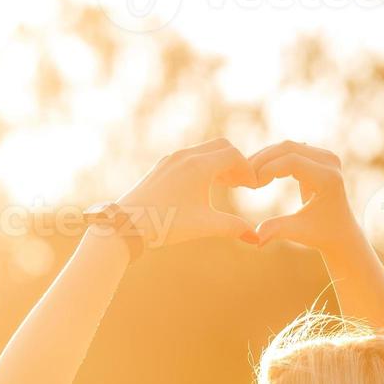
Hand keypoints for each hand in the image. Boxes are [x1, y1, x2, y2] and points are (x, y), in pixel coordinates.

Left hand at [115, 138, 256, 247]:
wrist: (127, 224)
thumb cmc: (166, 224)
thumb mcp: (203, 226)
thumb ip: (232, 227)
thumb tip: (255, 237)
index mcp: (199, 166)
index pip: (233, 155)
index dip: (247, 170)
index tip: (251, 187)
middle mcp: (185, 156)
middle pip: (221, 146)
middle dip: (235, 162)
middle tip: (240, 183)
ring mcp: (171, 159)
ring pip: (203, 150)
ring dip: (218, 163)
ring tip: (224, 186)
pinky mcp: (161, 166)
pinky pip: (188, 157)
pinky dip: (201, 165)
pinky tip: (201, 187)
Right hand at [244, 141, 359, 252]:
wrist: (340, 231)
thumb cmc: (321, 234)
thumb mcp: (299, 232)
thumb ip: (277, 230)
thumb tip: (255, 238)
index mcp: (328, 179)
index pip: (292, 162)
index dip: (267, 170)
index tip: (251, 186)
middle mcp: (330, 162)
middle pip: (288, 148)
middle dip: (262, 160)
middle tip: (242, 177)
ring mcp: (325, 156)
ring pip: (287, 146)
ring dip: (264, 157)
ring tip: (246, 175)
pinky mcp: (317, 156)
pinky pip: (290, 150)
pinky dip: (271, 158)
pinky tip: (256, 172)